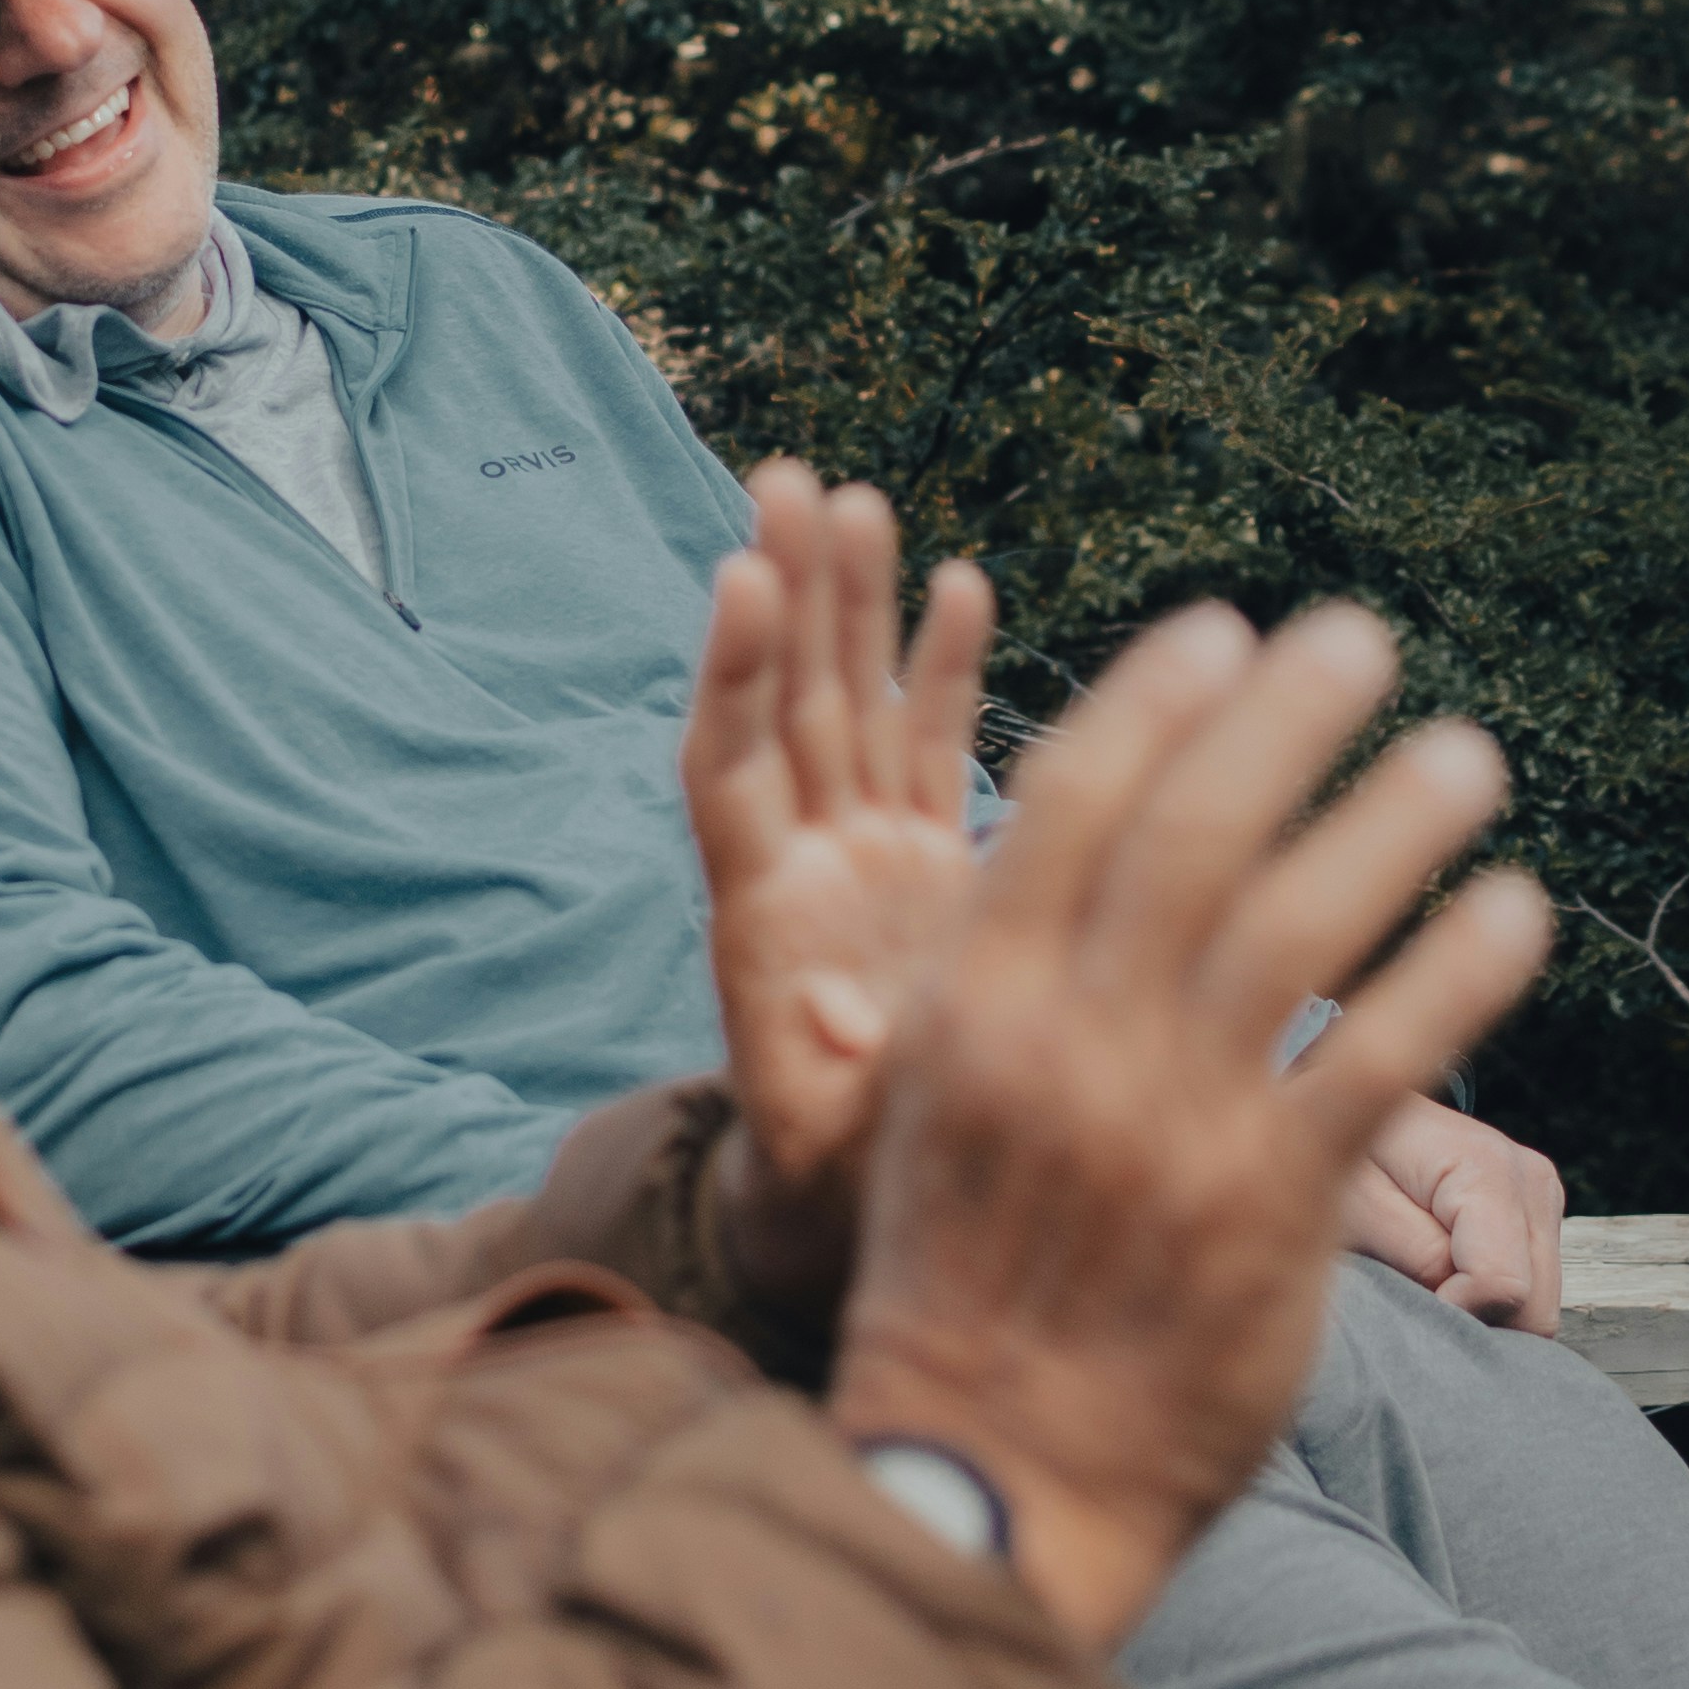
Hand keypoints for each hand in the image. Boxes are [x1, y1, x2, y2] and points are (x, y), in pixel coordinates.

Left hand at [684, 465, 992, 1231]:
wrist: (861, 1209)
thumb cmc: (840, 1189)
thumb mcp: (832, 1146)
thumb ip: (832, 1074)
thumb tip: (815, 1008)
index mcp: (763, 921)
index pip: (731, 771)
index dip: (730, 676)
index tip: (735, 576)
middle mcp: (804, 867)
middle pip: (781, 709)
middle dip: (783, 595)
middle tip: (782, 479)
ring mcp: (863, 857)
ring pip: (847, 707)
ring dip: (846, 605)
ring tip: (846, 494)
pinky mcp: (925, 868)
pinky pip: (927, 749)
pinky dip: (940, 669)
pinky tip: (958, 582)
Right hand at [830, 599, 1549, 1659]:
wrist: (991, 1472)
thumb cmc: (963, 1286)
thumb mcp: (933, 1111)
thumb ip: (994, 988)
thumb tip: (1056, 862)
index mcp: (972, 1006)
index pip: (1067, 807)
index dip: (1151, 702)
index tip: (1221, 629)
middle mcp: (1068, 1045)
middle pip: (1192, 836)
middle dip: (1281, 721)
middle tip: (1357, 638)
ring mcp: (1170, 1126)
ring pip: (1298, 931)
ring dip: (1390, 822)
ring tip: (1466, 754)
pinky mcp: (1267, 1210)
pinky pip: (1380, 1066)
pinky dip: (1452, 974)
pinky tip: (1512, 909)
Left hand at [1342, 1093, 1564, 1331]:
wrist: (1347, 1099)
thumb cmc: (1338, 1152)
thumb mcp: (1355, 1205)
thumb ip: (1417, 1254)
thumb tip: (1465, 1300)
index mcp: (1487, 1169)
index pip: (1503, 1285)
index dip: (1452, 1308)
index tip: (1405, 1287)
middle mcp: (1530, 1179)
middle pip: (1534, 1307)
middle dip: (1474, 1315)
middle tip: (1413, 1284)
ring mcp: (1540, 1195)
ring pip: (1538, 1305)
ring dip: (1483, 1306)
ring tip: (1424, 1268)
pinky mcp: (1537, 1212)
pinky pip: (1530, 1287)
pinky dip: (1489, 1293)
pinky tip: (1446, 1265)